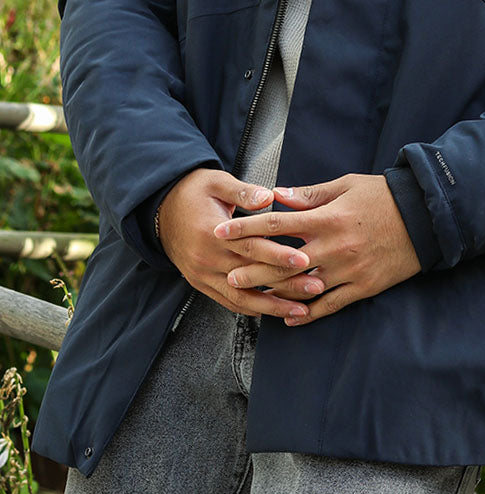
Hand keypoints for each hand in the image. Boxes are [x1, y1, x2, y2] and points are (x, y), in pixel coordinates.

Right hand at [157, 167, 322, 319]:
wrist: (160, 210)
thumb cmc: (193, 192)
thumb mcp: (216, 182)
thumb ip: (242, 191)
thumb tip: (268, 196)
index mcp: (211, 232)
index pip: (250, 247)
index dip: (278, 255)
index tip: (305, 260)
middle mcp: (206, 259)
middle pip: (251, 277)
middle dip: (286, 285)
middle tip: (316, 286)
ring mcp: (202, 275)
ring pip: (240, 298)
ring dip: (273, 306)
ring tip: (302, 310)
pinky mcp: (200, 283)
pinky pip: (228, 302)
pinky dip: (252, 308)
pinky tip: (273, 310)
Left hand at [214, 173, 421, 325]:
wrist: (425, 218)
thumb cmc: (382, 196)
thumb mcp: (347, 185)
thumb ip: (312, 194)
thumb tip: (279, 196)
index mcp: (327, 218)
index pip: (276, 224)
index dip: (245, 228)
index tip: (222, 232)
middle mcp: (333, 247)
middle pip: (282, 262)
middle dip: (252, 268)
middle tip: (228, 274)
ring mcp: (347, 271)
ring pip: (302, 288)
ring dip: (274, 294)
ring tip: (251, 298)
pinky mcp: (362, 288)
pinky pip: (329, 305)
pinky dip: (307, 313)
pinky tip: (289, 318)